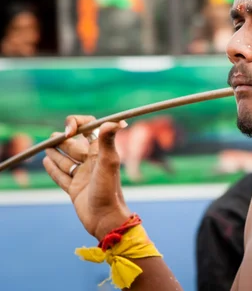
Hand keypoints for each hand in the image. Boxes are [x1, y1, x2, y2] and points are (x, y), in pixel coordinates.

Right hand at [43, 115, 131, 240]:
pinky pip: (62, 177)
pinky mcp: (75, 190)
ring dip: (56, 152)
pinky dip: (53, 169)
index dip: (78, 125)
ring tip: (47, 145)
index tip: (68, 131)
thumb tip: (117, 121)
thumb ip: (108, 141)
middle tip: (53, 136)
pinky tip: (46, 162)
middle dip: (64, 139)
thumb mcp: (108, 163)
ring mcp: (83, 176)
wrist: (106, 218)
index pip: (90, 130)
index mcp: (100, 153)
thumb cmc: (108, 190)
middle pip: (74, 145)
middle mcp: (92, 163)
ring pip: (66, 160)